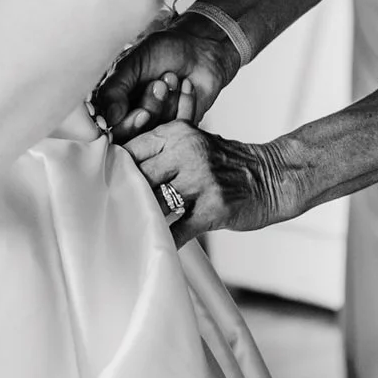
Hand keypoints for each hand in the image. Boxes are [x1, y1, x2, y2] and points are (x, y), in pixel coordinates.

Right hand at [92, 7, 240, 138]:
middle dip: (149, 109)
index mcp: (112, 104)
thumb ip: (114, 88)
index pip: (111, 131)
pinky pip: (180, 128)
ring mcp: (156, 126)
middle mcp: (131, 119)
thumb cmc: (161, 50)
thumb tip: (108, 118)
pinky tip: (186, 84)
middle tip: (159, 85)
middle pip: (134, 138)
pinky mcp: (180, 128)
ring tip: (171, 76)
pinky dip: (185, 104)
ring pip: (158, 133)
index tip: (142, 112)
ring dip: (167, 102)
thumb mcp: (131, 62)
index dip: (126, 126)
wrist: (197, 47)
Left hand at [125, 115, 297, 246]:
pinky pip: (179, 230)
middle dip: (125, 194)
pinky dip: (165, 240)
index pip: (133, 148)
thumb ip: (163, 144)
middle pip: (139, 176)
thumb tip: (121, 153)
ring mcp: (202, 181)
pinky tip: (154, 244)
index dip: (116, 168)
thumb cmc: (229, 163)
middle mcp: (189, 153)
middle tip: (110, 210)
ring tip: (128, 228)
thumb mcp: (197, 139)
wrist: (273, 177)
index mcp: (179, 134)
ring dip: (143, 217)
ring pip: (156, 203)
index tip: (104, 182)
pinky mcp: (213, 209)